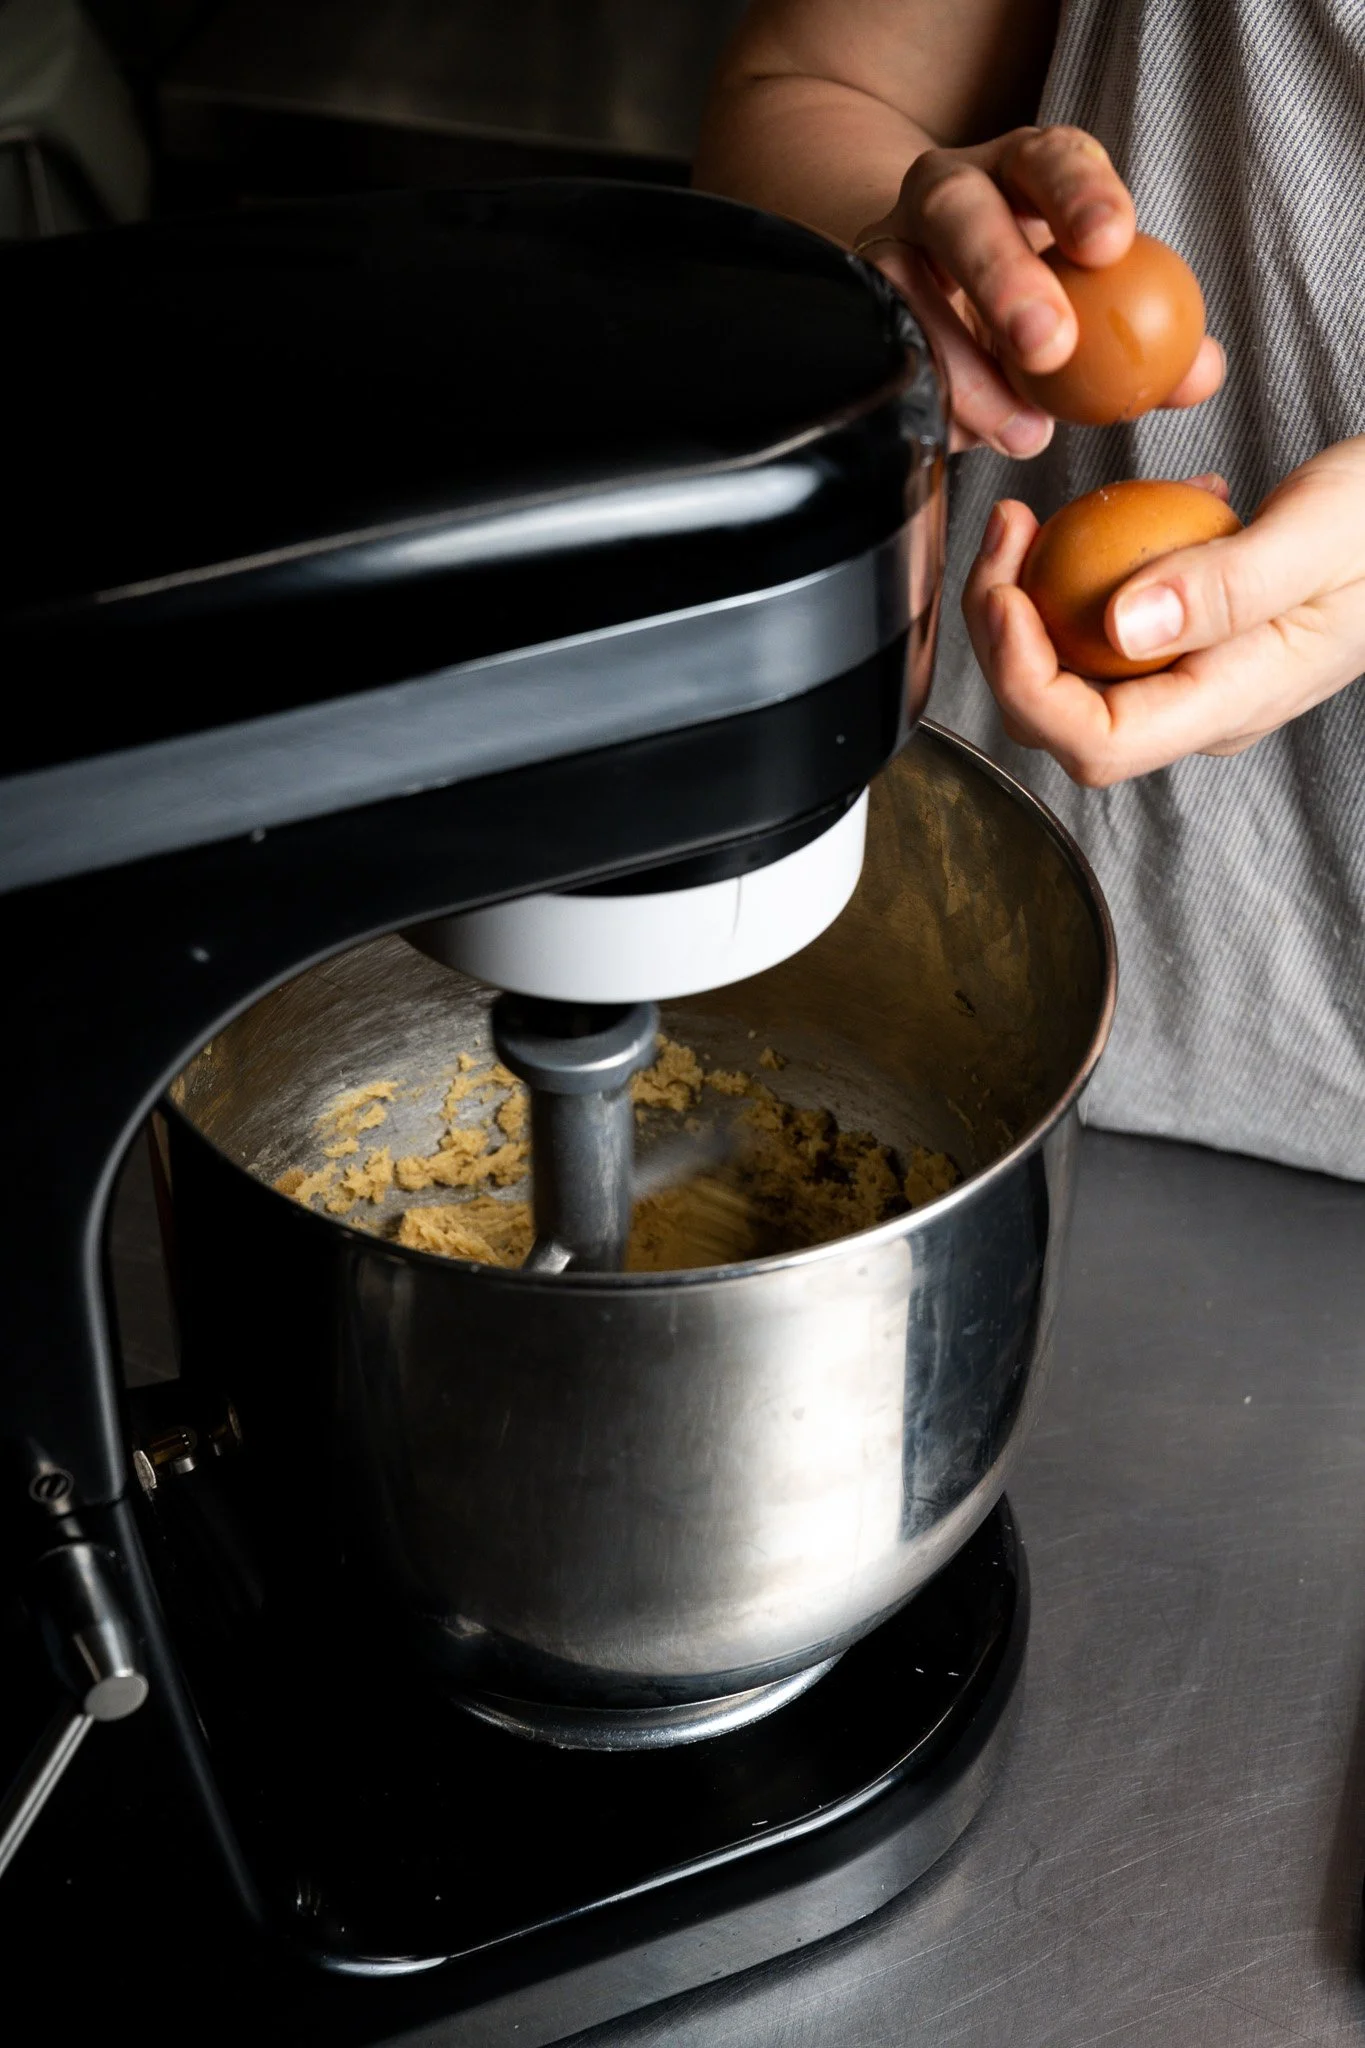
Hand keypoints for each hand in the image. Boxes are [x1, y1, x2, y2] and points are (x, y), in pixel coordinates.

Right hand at [854, 125, 1223, 456]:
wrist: (924, 286)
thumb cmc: (1033, 292)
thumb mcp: (1093, 300)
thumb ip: (1150, 336)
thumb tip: (1198, 374)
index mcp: (1020, 170)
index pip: (1048, 159)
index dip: (1079, 194)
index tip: (1112, 243)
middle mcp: (946, 193)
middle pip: (960, 212)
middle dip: (1004, 274)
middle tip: (1051, 345)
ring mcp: (888, 248)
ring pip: (901, 290)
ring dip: (959, 362)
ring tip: (1022, 428)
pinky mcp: (852, 312)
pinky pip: (878, 356)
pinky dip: (926, 401)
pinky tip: (967, 438)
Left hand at [961, 440, 1364, 784]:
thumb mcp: (1319, 535)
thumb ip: (1225, 586)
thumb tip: (1120, 625)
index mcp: (1231, 703)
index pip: (1093, 742)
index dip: (1023, 681)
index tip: (1003, 591)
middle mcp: (1203, 711)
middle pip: (1061, 717)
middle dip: (1004, 638)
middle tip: (1006, 532)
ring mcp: (1196, 683)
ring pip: (1074, 674)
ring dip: (1032, 605)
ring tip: (1033, 522)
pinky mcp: (1192, 647)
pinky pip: (1109, 632)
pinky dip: (1083, 579)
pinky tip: (1113, 515)